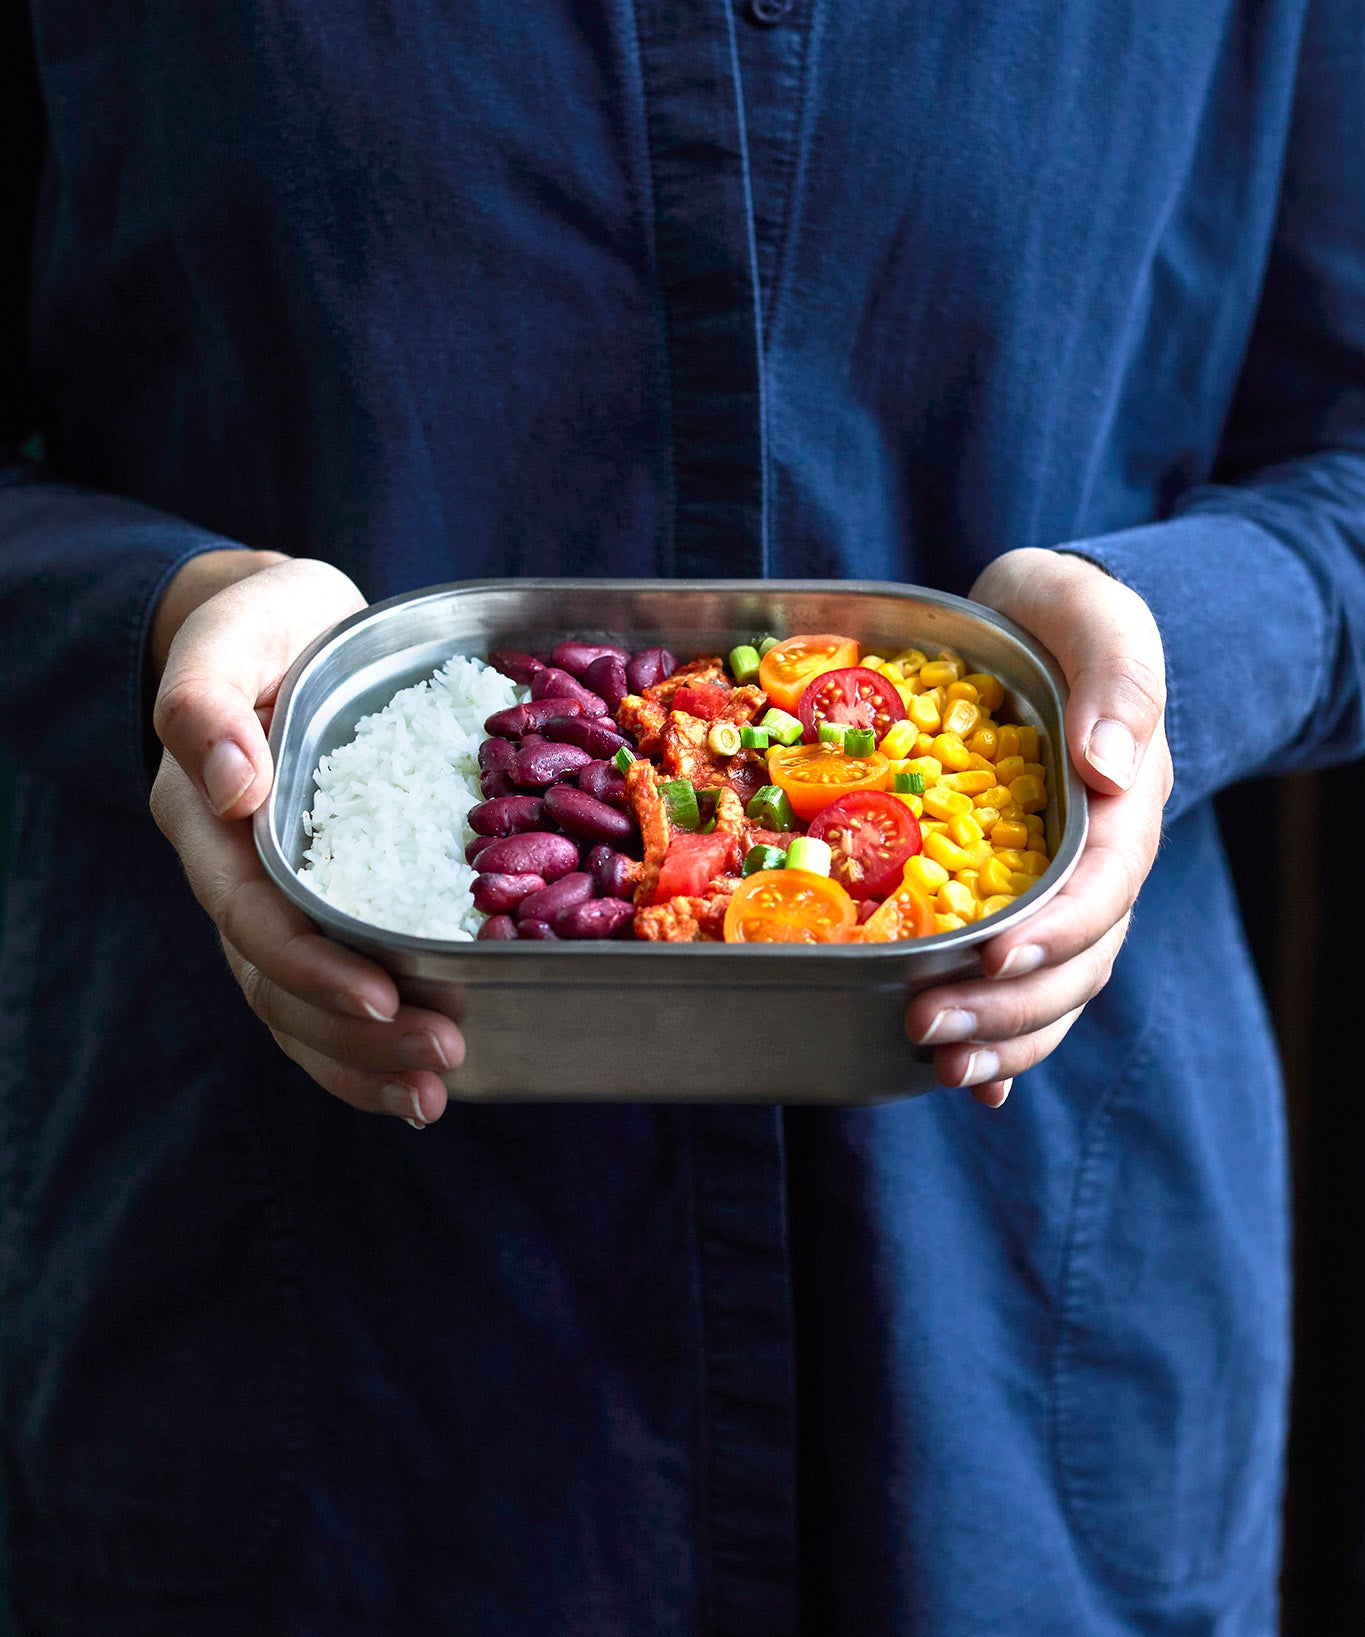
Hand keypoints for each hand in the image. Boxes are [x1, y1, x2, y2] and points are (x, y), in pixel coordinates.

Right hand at [149, 554, 462, 1126]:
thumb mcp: (233, 632)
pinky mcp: (319, 902)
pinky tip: (422, 1078)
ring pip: (299, 1004)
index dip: (313, 964)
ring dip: (362, 1060)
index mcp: (206, 819)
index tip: (384, 999)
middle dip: (355, 1035)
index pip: (253, 914)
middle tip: (440, 1058)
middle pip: (278, 980)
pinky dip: (367, 1042)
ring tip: (431, 1093)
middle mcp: (234, 871)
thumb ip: (207, 700)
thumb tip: (230, 786)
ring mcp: (273, 896)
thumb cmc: (263, 626)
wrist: (288, 631)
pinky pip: (330, 987)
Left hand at [905, 548, 1172, 1106]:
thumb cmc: (1064, 620)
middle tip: (928, 1028)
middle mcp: (1097, 861)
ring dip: (999, 1035)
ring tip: (937, 1064)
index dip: (1055, 929)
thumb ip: (1117, 680)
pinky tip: (967, 1077)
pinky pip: (1017, 980)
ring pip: (1049, 987)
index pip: (1102, 884)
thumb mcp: (1098, 621)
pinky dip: (999, 1034)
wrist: (1037, 627)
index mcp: (1122, 803)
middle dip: (1008, 1005)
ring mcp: (1058, 888)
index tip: (994, 954)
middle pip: (1074, 959)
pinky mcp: (1015, 898)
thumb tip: (1110, 765)